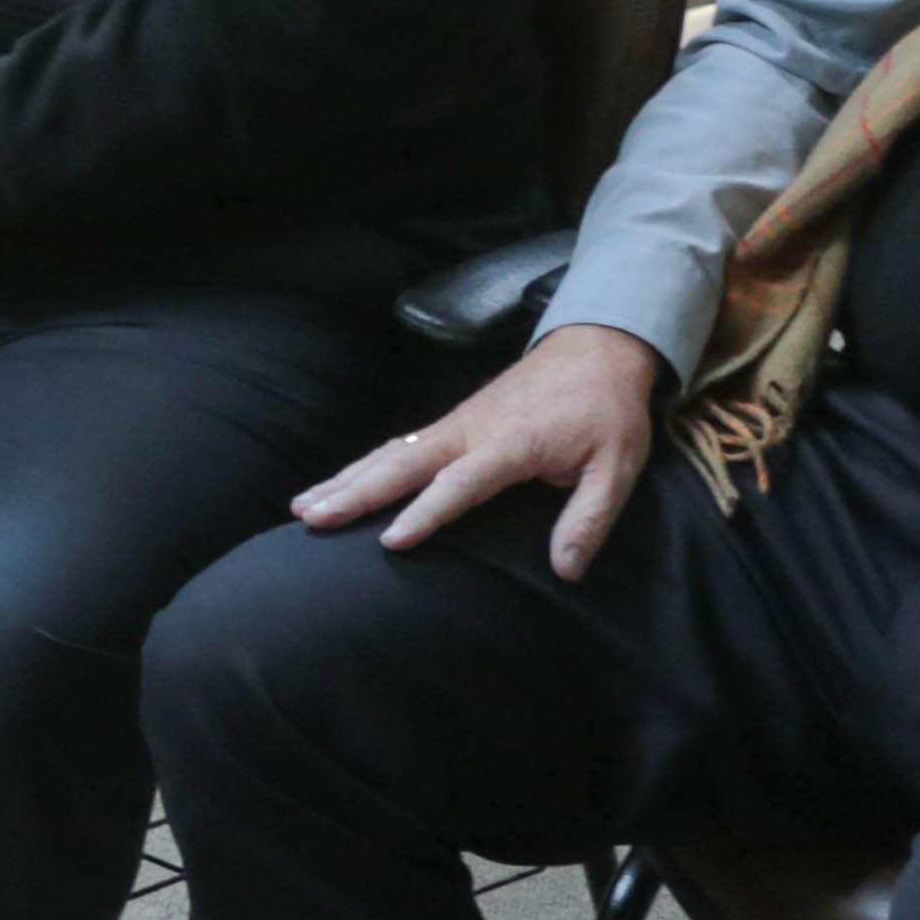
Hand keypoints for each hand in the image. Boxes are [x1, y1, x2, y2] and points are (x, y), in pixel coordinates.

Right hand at [295, 324, 668, 581]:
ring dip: (345, 479)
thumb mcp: (616, 467)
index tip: (390, 542)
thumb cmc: (606, 412)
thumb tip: (564, 570)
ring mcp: (456, 424)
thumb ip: (588, 518)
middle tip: (310, 518)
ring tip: (303, 506)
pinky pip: (398, 446)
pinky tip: (341, 484)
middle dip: (354, 493)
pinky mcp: (453, 423)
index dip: (425, 513)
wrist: (595, 348)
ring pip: (389, 453)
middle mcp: (469, 432)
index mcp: (509, 445)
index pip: (459, 484)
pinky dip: (363, 466)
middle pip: (401, 464)